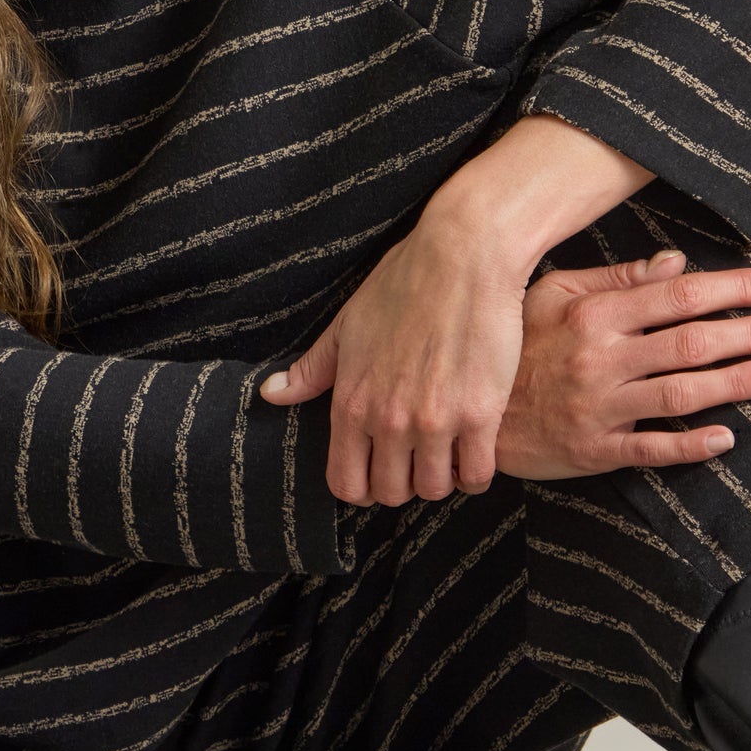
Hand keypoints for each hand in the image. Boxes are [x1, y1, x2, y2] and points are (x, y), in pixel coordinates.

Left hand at [259, 212, 528, 504]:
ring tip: (448, 453)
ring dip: (441, 478)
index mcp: (350, 402)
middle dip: (403, 484)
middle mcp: (387, 420)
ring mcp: (434, 421)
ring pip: (435, 489)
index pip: (345, 482)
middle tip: (417, 460)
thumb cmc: (403, 283)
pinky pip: (477, 475)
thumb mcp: (346, 325)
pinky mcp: (481, 415)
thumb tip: (269, 394)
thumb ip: (311, 369)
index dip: (361, 487)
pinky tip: (476, 449)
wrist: (463, 256)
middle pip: (390, 493)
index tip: (378, 472)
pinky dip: (476, 472)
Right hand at [494, 247, 750, 480]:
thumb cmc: (516, 349)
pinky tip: (726, 438)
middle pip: (690, 342)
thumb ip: (615, 280)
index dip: (732, 289)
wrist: (470, 412)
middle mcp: (600, 358)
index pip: (678, 295)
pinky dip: (691, 446)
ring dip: (735, 383)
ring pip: (681, 394)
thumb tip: (673, 264)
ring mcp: (599, 407)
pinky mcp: (595, 450)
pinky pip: (651, 449)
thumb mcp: (553, 296)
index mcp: (593, 315)